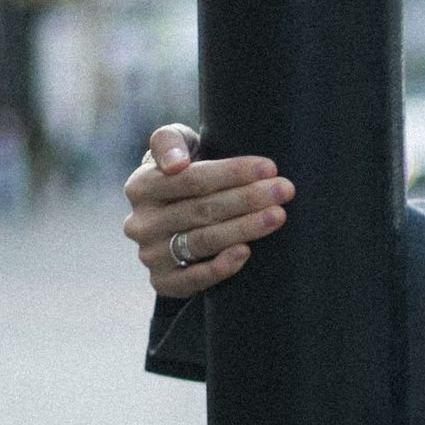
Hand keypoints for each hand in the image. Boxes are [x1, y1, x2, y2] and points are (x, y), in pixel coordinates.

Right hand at [123, 123, 293, 297]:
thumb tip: (175, 164)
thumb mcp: (176, 148)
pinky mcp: (163, 283)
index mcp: (140, 187)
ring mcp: (150, 255)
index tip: (269, 167)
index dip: (232, 173)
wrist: (180, 219)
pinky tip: (246, 252)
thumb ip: (169, 142)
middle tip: (284, 191)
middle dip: (248, 198)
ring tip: (277, 216)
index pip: (191, 179)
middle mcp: (140, 223)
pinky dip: (220, 267)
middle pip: (202, 210)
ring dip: (244, 228)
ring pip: (202, 241)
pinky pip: (192, 280)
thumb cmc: (187, 176)